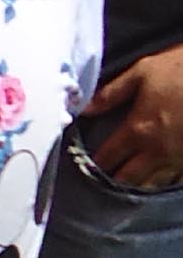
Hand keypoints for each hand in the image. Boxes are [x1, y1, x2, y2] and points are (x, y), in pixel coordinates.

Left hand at [81, 46, 182, 188]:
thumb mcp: (145, 71)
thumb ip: (112, 93)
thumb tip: (84, 109)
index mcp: (138, 130)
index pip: (108, 157)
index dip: (94, 163)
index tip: (86, 166)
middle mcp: (156, 151)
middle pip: (126, 179)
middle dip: (111, 182)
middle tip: (103, 181)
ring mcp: (178, 159)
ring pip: (151, 185)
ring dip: (136, 186)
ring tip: (127, 186)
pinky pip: (175, 181)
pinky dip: (164, 182)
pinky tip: (159, 180)